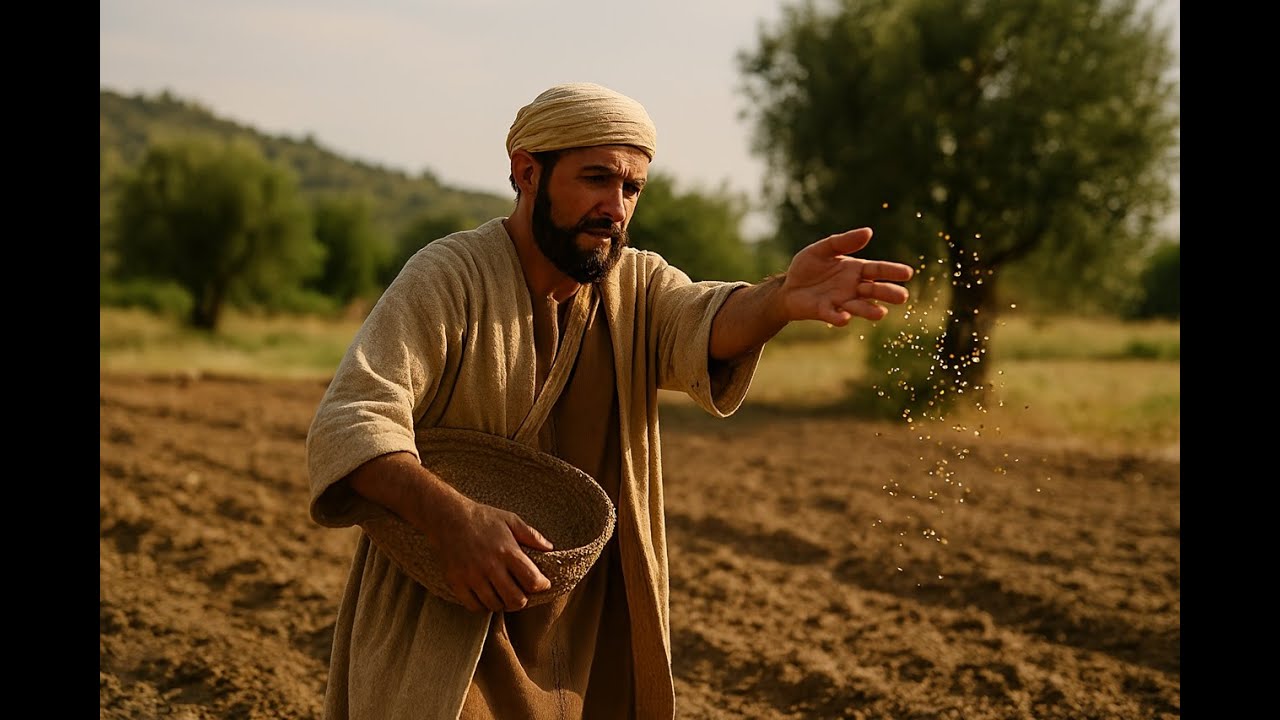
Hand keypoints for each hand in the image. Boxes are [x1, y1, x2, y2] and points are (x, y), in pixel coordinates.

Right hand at [432, 492, 554, 613]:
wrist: (448, 517)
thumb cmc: (483, 518)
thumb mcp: (510, 520)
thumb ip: (531, 535)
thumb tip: (550, 548)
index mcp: (507, 551)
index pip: (532, 580)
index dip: (541, 585)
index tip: (541, 583)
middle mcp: (490, 566)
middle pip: (516, 600)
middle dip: (523, 599)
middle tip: (521, 592)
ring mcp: (472, 576)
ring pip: (495, 605)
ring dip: (503, 603)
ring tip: (503, 593)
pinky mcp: (456, 582)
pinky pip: (474, 606)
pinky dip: (483, 605)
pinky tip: (486, 595)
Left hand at [782, 227, 913, 325]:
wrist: (788, 287)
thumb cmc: (808, 268)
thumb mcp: (823, 249)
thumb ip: (843, 241)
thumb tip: (868, 232)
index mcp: (856, 270)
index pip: (878, 270)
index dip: (892, 271)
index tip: (908, 273)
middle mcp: (853, 288)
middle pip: (874, 290)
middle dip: (888, 293)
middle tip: (903, 297)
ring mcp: (841, 301)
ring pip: (859, 306)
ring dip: (869, 310)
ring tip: (881, 313)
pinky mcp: (825, 311)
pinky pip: (834, 315)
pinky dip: (839, 317)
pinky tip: (844, 317)